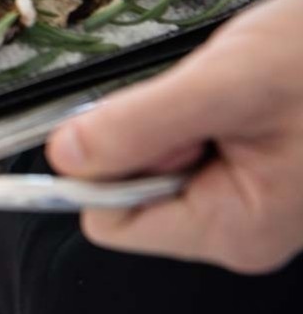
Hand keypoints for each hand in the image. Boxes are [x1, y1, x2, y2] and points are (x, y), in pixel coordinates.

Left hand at [47, 0, 302, 274]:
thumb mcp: (228, 83)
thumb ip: (140, 125)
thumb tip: (65, 157)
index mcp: (236, 230)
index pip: (111, 223)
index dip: (104, 166)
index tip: (136, 118)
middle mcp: (241, 228)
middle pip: (130, 191)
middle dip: (147, 135)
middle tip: (203, 97)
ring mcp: (248, 199)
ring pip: (154, 161)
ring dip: (174, 117)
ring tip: (230, 90)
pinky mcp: (250, 169)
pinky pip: (184, 143)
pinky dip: (194, 110)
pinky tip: (238, 92)